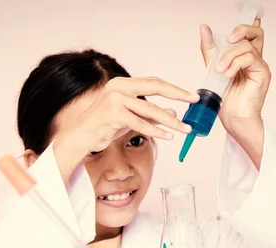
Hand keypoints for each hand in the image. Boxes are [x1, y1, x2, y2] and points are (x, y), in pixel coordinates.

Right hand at [57, 77, 198, 155]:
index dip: (174, 88)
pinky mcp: (112, 114)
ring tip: (185, 128)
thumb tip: (174, 114)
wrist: (81, 137)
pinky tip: (168, 136)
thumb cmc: (105, 127)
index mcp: (123, 83)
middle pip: (155, 87)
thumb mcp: (131, 118)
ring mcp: (114, 99)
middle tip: (194, 101)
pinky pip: (139, 123)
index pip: (154, 82)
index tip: (192, 95)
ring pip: (150, 109)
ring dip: (170, 120)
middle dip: (178, 94)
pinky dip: (156, 131)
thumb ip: (151, 114)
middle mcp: (118, 87)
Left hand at [200, 20, 269, 138]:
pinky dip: (236, 64)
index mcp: (244, 58)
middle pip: (256, 33)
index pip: (250, 34)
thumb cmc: (225, 99)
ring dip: (229, 56)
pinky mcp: (262, 74)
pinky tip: (228, 74)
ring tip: (220, 70)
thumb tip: (204, 28)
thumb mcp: (213, 70)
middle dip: (241, 30)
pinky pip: (250, 58)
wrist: (233, 119)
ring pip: (248, 46)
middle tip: (228, 40)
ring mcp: (259, 66)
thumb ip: (210, 50)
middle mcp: (254, 60)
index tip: (241, 22)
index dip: (247, 24)